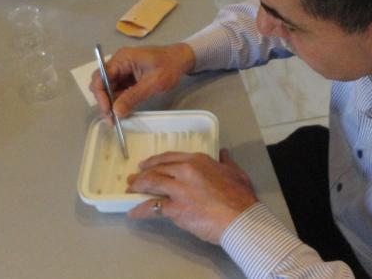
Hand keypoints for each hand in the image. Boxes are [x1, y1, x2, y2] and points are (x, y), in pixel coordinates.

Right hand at [89, 43, 194, 119]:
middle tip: (111, 119)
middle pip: (101, 84)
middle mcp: (118, 63)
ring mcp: (123, 70)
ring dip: (111, 103)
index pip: (101, 77)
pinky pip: (118, 90)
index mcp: (122, 59)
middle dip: (104, 101)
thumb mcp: (153, 83)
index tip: (108, 111)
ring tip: (117, 118)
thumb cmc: (170, 66)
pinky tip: (123, 110)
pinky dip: (119, 100)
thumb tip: (116, 111)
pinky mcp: (128, 77)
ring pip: (109, 89)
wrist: (182, 59)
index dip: (101, 96)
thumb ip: (133, 97)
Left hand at [126, 149, 258, 243]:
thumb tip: (224, 153)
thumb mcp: (236, 172)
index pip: (170, 157)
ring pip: (151, 183)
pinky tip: (133, 212)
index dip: (156, 160)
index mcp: (199, 161)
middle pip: (157, 169)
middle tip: (133, 178)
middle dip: (142, 174)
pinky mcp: (175, 208)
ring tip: (129, 191)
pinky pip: (152, 207)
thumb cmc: (241, 196)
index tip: (147, 164)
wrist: (240, 218)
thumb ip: (226, 162)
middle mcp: (186, 170)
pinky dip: (140, 210)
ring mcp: (179, 189)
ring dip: (137, 187)